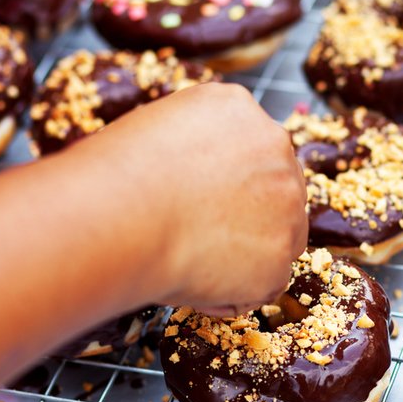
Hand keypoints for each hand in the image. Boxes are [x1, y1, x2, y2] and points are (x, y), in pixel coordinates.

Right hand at [73, 82, 307, 314]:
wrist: (120, 218)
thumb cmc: (115, 179)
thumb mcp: (153, 131)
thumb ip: (192, 147)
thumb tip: (194, 174)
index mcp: (237, 108)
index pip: (251, 146)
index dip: (230, 181)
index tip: (207, 201)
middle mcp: (275, 147)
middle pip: (277, 188)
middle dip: (249, 215)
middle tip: (202, 236)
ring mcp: (287, 205)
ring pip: (278, 238)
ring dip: (246, 255)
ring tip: (192, 259)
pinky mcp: (281, 259)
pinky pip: (265, 284)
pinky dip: (236, 293)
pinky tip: (196, 282)